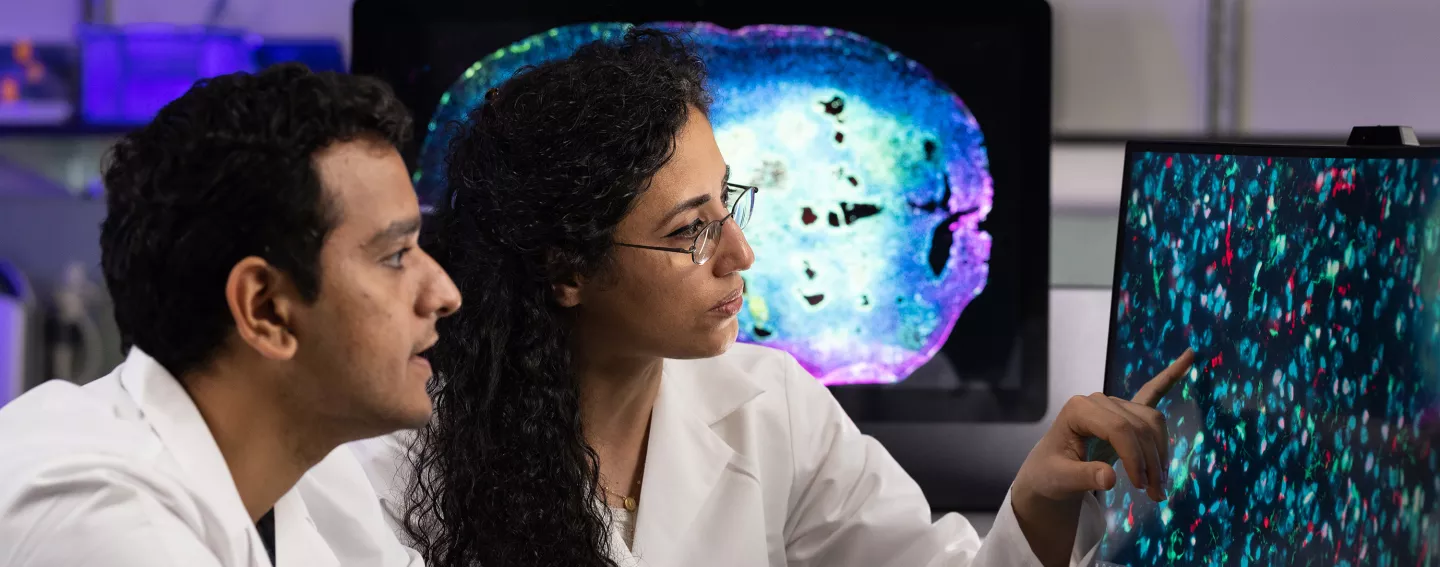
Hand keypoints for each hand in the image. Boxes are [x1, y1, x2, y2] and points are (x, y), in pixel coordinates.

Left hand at [1009, 349, 1194, 565]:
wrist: (1049, 470)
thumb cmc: (1050, 472)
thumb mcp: (1060, 479)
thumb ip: (1083, 477)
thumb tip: (1109, 479)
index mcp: (1079, 409)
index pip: (1119, 428)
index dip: (1134, 456)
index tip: (1139, 485)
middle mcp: (1098, 400)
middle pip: (1139, 426)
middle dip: (1151, 461)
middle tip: (1154, 493)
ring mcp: (1113, 404)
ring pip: (1151, 421)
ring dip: (1160, 452)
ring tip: (1159, 485)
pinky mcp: (1124, 412)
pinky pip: (1152, 392)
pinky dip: (1170, 377)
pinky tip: (1189, 356)